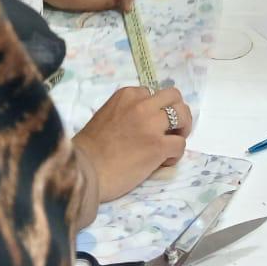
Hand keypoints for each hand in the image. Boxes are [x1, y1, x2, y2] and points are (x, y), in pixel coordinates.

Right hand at [72, 86, 193, 201]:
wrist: (83, 171)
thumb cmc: (89, 149)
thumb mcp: (107, 115)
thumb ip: (127, 112)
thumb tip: (145, 122)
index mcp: (127, 95)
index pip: (152, 94)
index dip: (154, 110)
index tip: (149, 125)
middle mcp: (142, 104)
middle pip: (174, 97)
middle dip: (176, 111)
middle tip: (171, 129)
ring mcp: (152, 124)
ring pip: (184, 115)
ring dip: (182, 129)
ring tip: (172, 143)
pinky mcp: (158, 146)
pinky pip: (180, 144)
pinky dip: (175, 154)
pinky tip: (163, 162)